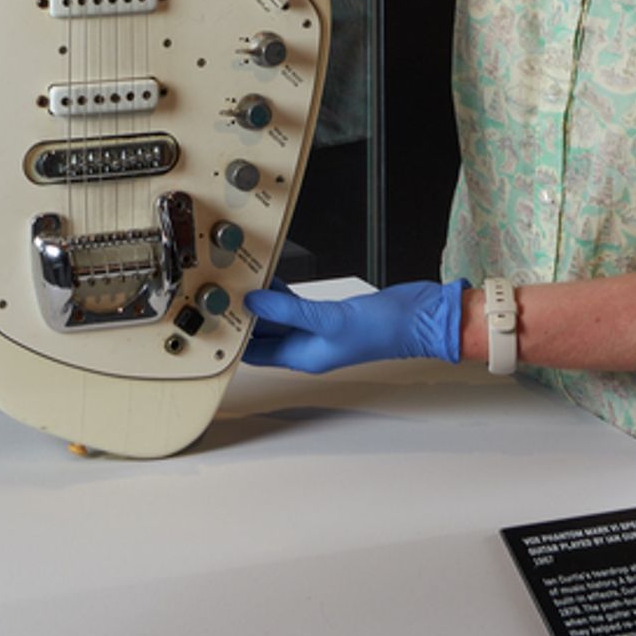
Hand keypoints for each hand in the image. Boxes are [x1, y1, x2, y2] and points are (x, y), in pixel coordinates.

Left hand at [243, 279, 467, 373]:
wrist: (418, 318)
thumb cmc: (383, 329)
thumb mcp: (329, 318)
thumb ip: (289, 311)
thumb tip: (254, 303)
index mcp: (304, 357)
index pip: (257, 353)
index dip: (235, 338)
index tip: (217, 318)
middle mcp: (309, 346)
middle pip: (264, 334)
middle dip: (245, 316)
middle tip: (224, 293)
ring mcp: (319, 329)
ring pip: (279, 318)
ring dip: (262, 303)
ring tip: (242, 282)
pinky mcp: (330, 313)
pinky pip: (296, 304)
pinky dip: (282, 293)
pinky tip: (272, 279)